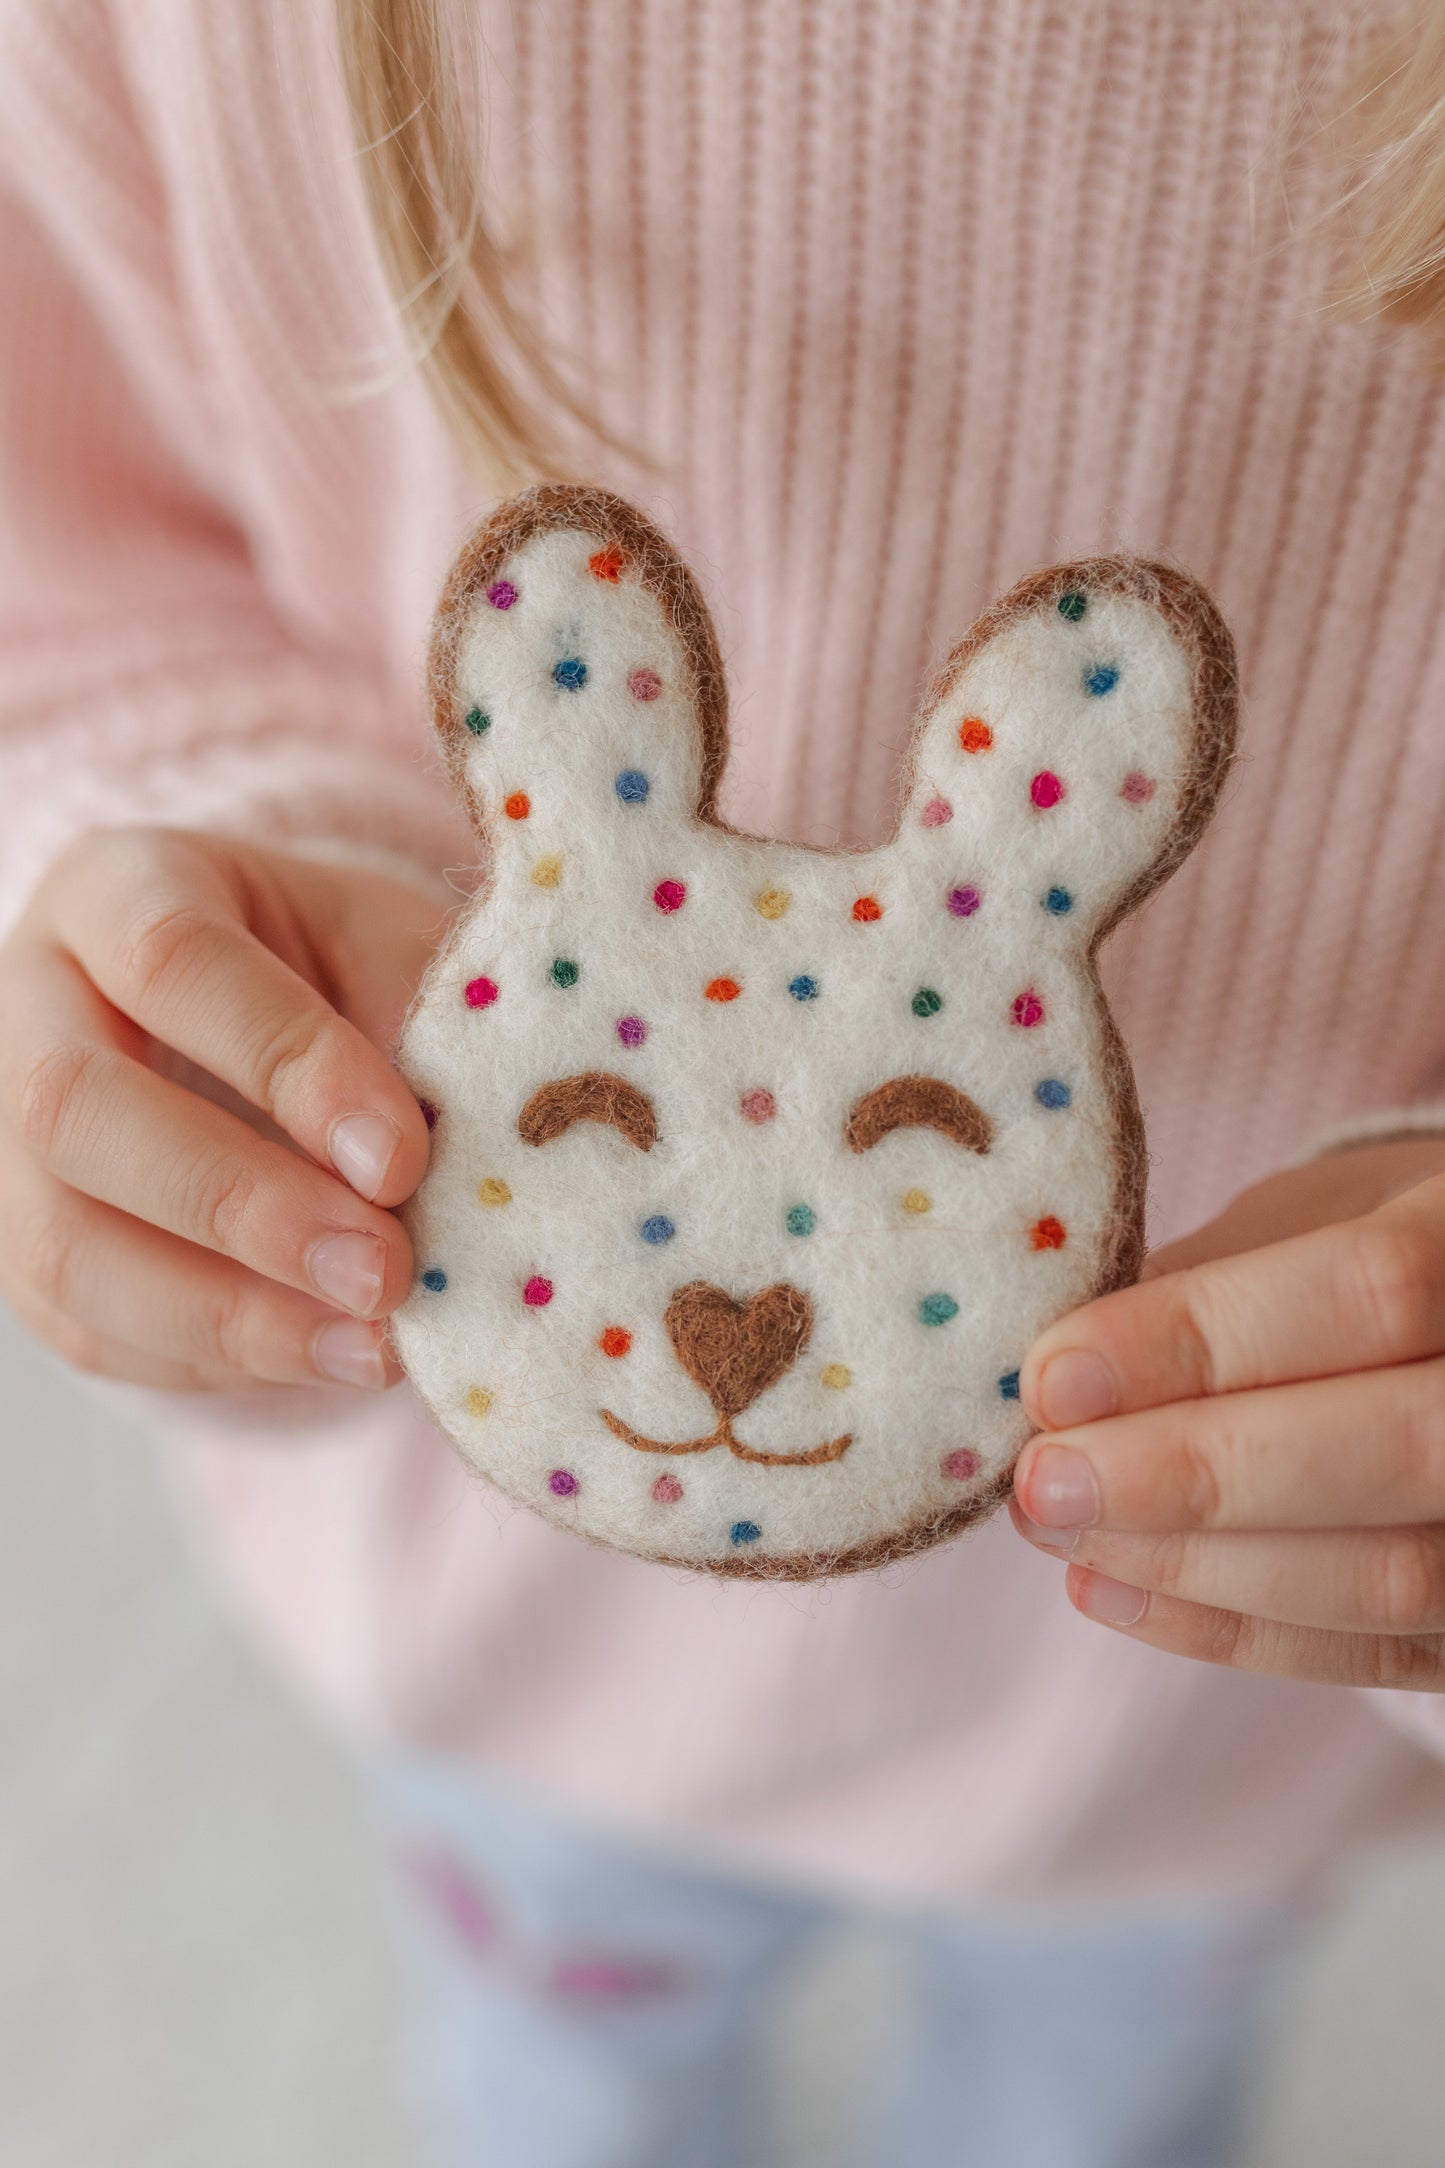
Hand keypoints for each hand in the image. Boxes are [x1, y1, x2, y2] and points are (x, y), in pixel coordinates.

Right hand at [0, 828, 447, 1393]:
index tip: (402, 1156)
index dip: (285, 1063)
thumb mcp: (382, 946)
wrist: (260, 1017)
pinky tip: (329, 1358)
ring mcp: (4, 1144)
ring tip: (371, 1343)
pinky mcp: (24, 1256)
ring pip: (62, 1247)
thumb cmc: (331, 968)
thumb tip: (460, 1165)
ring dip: (230, 1315)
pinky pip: (96, 1333)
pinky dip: (222, 1362)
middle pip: (75, 1109)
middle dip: (240, 1205)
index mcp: (116, 890)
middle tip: (383, 1269)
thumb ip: (410, 1026)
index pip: (171, 963)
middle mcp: (25, 1007)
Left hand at [1009, 1138, 1444, 1690]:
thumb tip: (1054, 1371)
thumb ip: (1205, 1279)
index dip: (1205, 1339)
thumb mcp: (1303, 1220)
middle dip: (1195, 1473)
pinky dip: (1231, 1628)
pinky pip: (1377, 1650)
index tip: (1054, 1377)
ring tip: (1059, 1529)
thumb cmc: (1366, 1249)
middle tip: (1044, 1480)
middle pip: (1398, 1448)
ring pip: (1393, 1575)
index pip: (1372, 1292)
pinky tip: (1110, 1587)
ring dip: (1197, 1563)